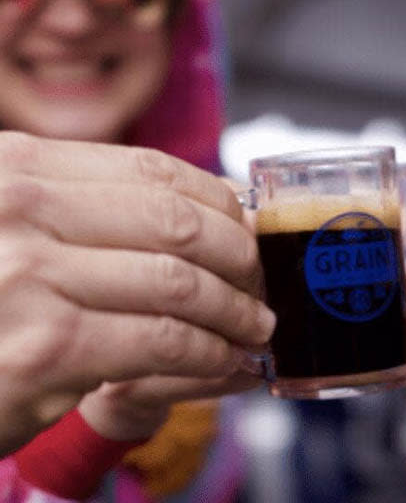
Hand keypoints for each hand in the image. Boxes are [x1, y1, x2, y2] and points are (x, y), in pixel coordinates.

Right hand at [0, 132, 274, 454]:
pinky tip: (222, 360)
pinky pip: (161, 341)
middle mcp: (21, 209)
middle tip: (260, 282)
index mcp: (20, 168)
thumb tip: (213, 206)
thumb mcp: (16, 226)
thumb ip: (93, 208)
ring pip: (178, 283)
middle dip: (238, 255)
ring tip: (254, 326)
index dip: (219, 201)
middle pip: (177, 222)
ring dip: (234, 309)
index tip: (247, 228)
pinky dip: (207, 353)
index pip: (154, 171)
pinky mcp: (43, 350)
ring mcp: (28, 277)